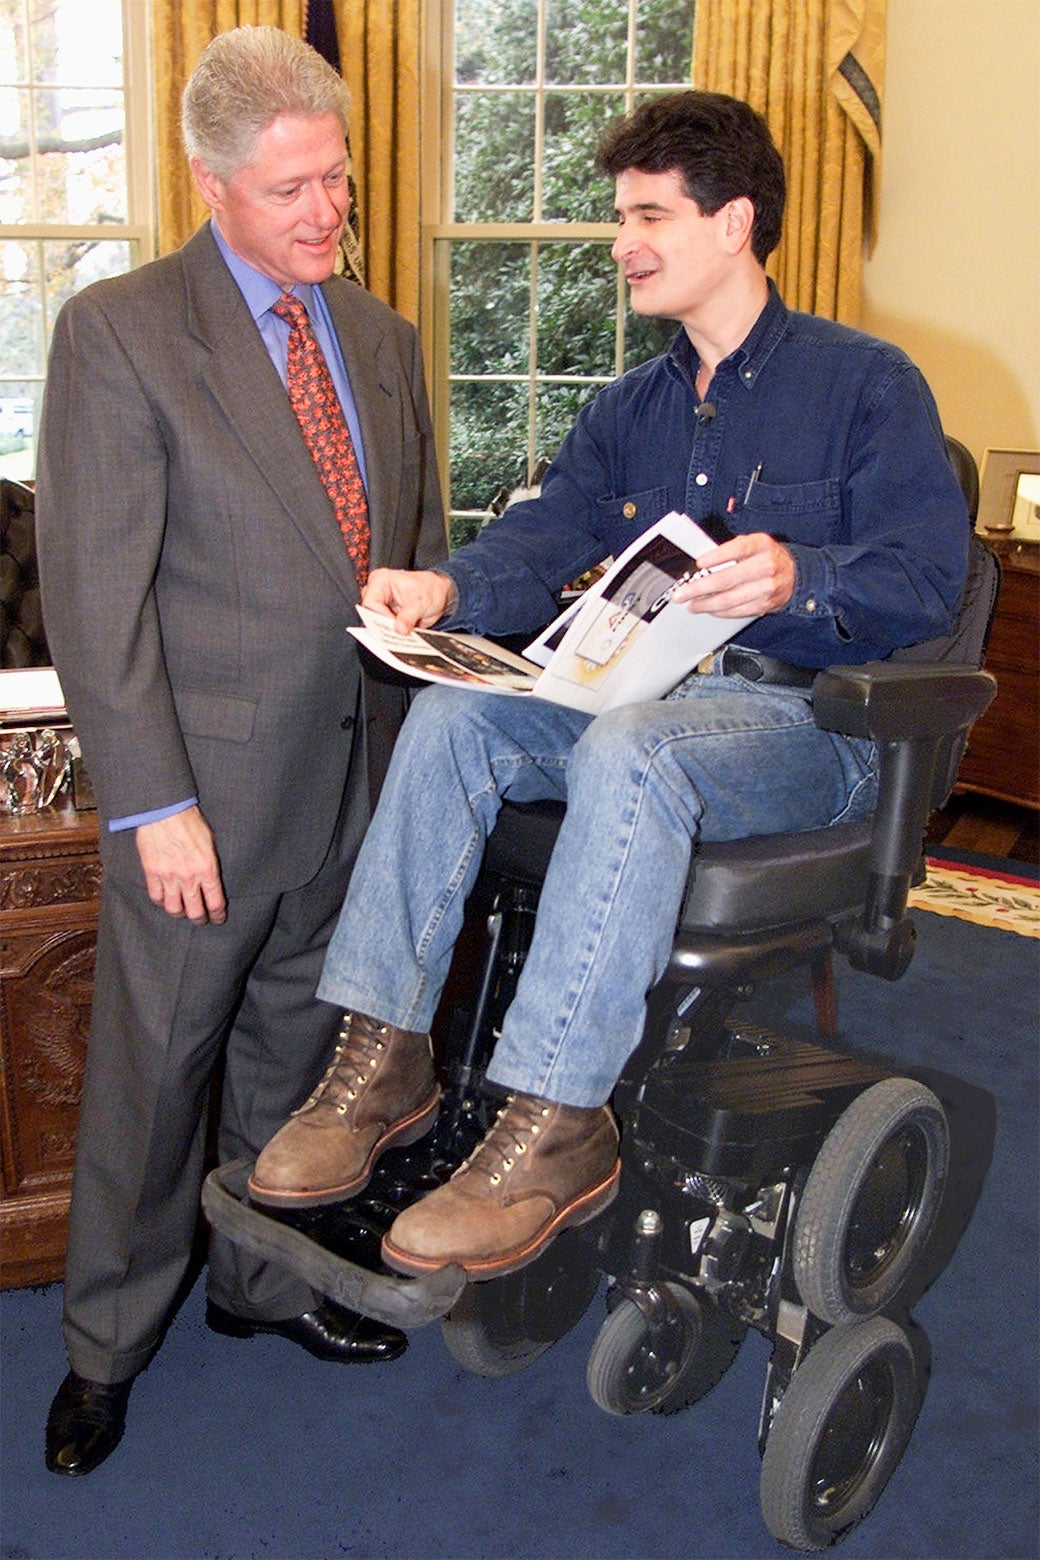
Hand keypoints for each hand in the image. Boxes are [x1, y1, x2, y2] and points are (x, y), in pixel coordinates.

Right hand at [136, 806, 226, 923]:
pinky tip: (165, 900)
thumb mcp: (210, 842)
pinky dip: (161, 902)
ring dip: (179, 913)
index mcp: (208, 869)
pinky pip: (156, 897)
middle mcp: (189, 877)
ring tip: (182, 912)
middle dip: (199, 919)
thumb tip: (211, 880)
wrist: (165, 810)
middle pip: (195, 912)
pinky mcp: (152, 872)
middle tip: (200, 919)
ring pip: (174, 909)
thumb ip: (210, 864)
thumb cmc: (190, 822)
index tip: (217, 918)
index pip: (215, 903)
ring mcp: (169, 876)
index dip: (217, 915)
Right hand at [361, 569, 455, 634]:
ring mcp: (381, 606)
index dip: (380, 618)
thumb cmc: (430, 588)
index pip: (371, 604)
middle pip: (370, 615)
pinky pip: (385, 629)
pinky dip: (394, 635)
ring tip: (402, 635)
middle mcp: (377, 593)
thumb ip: (409, 616)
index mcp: (381, 581)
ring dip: (389, 632)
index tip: (394, 627)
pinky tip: (402, 638)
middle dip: (383, 627)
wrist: (440, 593)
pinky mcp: (387, 617)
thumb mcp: (421, 601)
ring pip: (376, 625)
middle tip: (398, 635)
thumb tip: (399, 629)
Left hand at [671, 532, 795, 618]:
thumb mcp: (755, 544)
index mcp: (761, 545)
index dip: (717, 556)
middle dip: (700, 588)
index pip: (738, 549)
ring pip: (730, 599)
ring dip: (707, 604)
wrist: (795, 575)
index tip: (699, 563)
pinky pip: (738, 611)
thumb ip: (732, 549)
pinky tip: (709, 609)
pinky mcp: (765, 604)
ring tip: (692, 605)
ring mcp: (767, 587)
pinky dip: (720, 612)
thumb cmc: (768, 557)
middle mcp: (766, 566)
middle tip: (682, 593)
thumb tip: (703, 563)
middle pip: (728, 579)